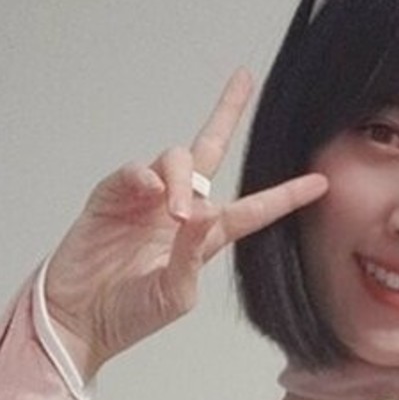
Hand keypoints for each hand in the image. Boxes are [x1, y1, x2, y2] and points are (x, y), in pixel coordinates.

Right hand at [44, 70, 327, 378]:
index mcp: (204, 238)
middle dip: (225, 114)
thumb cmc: (130, 314)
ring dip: (180, 180)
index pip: (251, 210)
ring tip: (174, 213)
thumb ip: (193, 254)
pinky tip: (152, 193)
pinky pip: (134, 172)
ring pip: (174, 162)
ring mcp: (145, 200)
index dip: (284, 196)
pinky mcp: (112, 197)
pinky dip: (143, 177)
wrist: (79, 320)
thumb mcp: (174, 294)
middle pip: (208, 153)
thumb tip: (201, 210)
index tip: (319, 183)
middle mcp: (178, 210)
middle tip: (243, 80)